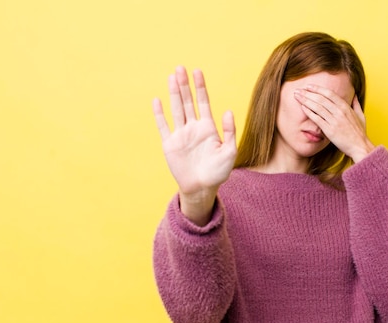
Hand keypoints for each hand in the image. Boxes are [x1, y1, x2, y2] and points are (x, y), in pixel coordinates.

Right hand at [153, 66, 235, 222]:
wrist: (202, 188)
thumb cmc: (218, 172)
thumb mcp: (230, 152)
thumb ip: (230, 132)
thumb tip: (228, 111)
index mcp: (208, 128)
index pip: (203, 102)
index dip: (200, 87)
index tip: (197, 71)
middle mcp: (193, 128)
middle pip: (188, 102)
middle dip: (184, 85)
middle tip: (180, 68)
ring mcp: (181, 135)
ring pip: (176, 109)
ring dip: (173, 93)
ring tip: (171, 77)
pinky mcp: (170, 144)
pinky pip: (163, 126)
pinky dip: (160, 114)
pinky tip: (157, 100)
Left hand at [294, 85, 374, 161]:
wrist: (360, 147)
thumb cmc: (360, 133)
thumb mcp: (361, 116)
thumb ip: (356, 104)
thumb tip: (354, 95)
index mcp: (346, 107)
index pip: (329, 93)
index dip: (317, 88)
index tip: (308, 86)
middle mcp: (340, 112)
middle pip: (321, 98)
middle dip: (307, 93)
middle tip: (298, 90)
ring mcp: (334, 121)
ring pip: (317, 107)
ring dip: (305, 100)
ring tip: (296, 96)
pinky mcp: (330, 130)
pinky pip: (317, 119)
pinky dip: (309, 112)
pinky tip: (302, 108)